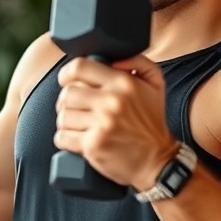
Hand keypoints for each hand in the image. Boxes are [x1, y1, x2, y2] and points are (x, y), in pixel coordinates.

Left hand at [54, 54, 178, 190]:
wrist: (158, 161)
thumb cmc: (152, 123)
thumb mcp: (155, 84)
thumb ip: (137, 61)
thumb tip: (112, 58)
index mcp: (123, 83)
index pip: (78, 68)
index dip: (67, 74)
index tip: (68, 81)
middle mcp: (112, 101)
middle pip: (67, 93)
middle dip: (67, 101)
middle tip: (76, 108)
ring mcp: (101, 124)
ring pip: (63, 115)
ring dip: (66, 121)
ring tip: (79, 125)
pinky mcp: (93, 145)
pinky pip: (62, 137)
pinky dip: (65, 139)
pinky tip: (76, 139)